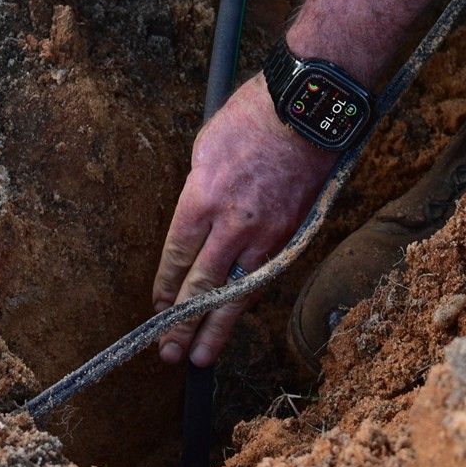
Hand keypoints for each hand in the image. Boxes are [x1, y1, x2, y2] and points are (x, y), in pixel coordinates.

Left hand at [153, 73, 333, 366]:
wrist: (306, 109)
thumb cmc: (252, 116)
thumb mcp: (206, 145)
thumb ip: (199, 190)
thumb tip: (196, 219)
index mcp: (202, 196)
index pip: (178, 255)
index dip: (167, 287)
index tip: (158, 309)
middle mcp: (232, 222)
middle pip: (203, 284)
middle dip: (183, 323)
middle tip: (169, 354)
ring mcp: (266, 232)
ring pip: (237, 292)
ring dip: (216, 328)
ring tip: (200, 357)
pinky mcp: (291, 234)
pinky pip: (264, 276)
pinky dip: (248, 301)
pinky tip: (237, 318)